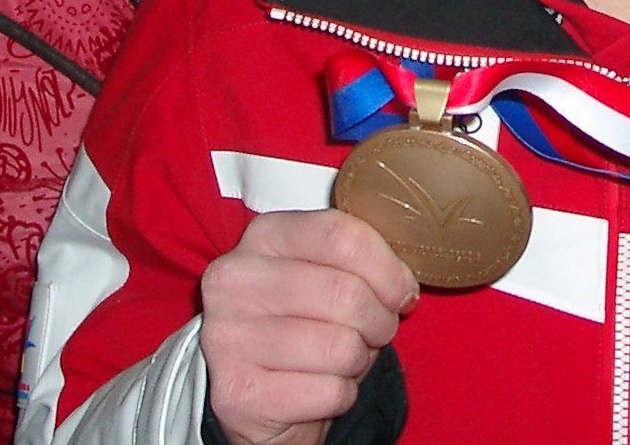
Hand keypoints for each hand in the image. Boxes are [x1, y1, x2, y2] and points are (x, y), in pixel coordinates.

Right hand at [201, 209, 418, 444]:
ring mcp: (227, 336)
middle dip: (380, 320)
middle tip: (378, 331)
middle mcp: (235, 279)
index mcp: (263, 235)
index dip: (387, 268)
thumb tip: (403, 284)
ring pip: (341, 347)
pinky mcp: (236, 392)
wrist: (256, 392)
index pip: (341, 236)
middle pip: (346, 293)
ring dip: (359, 360)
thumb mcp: (324, 274)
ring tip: (344, 359)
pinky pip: (328, 391)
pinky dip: (342, 394)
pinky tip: (321, 386)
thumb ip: (356, 262)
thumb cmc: (303, 323)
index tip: (402, 291)